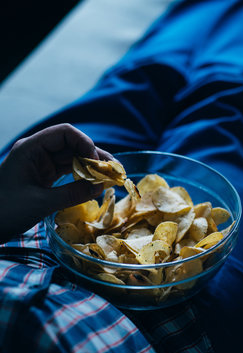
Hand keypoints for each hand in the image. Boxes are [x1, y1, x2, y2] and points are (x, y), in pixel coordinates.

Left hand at [0, 123, 112, 239]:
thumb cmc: (4, 211)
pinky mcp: (45, 177)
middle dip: (94, 156)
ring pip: (73, 158)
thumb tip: (100, 188)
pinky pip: (69, 171)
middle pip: (73, 145)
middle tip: (114, 170)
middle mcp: (38, 152)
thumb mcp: (40, 203)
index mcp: (31, 148)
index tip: (98, 163)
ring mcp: (42, 164)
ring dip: (91, 167)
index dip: (85, 143)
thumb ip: (72, 194)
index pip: (65, 133)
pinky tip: (96, 184)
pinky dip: (83, 177)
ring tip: (110, 177)